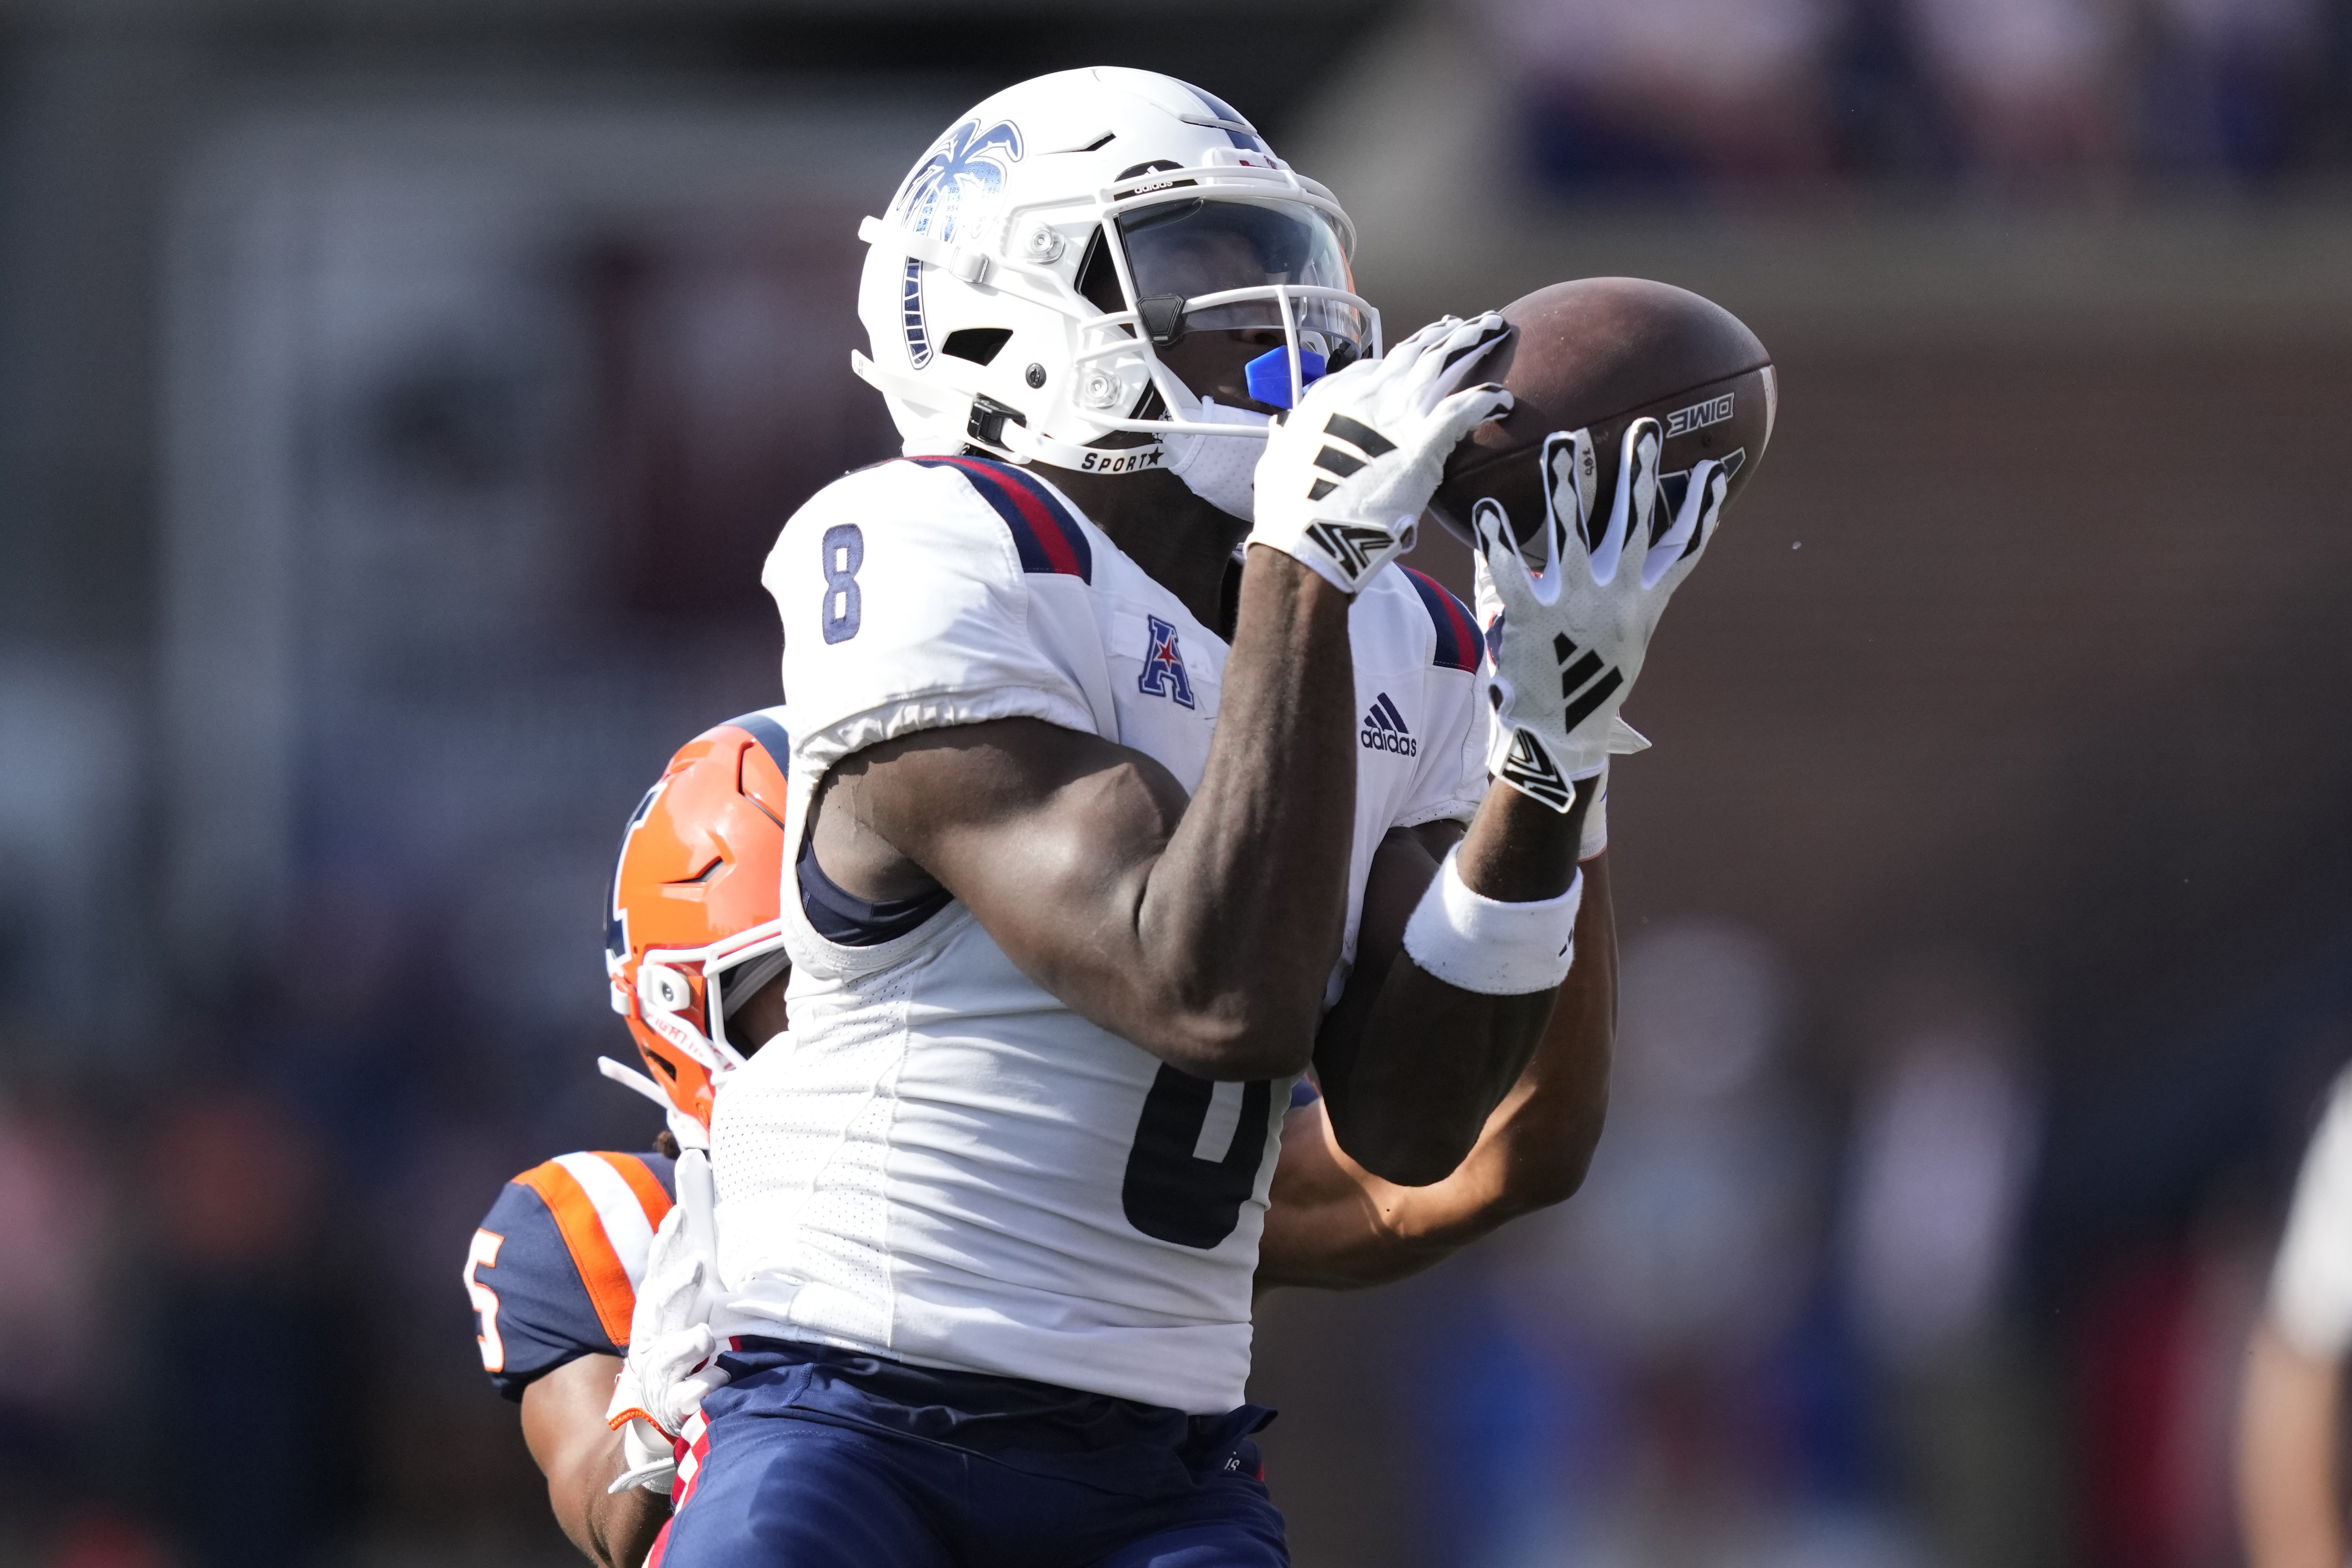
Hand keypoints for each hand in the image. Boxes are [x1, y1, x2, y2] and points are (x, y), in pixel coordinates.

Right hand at [604, 1149, 731, 1494]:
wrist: (649, 1428)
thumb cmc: (680, 1345)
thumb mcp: (690, 1293)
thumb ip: (695, 1239)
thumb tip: (695, 1163)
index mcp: (660, 1312)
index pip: (660, 1273)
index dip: (667, 1245)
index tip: (678, 1215)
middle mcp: (654, 1340)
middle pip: (659, 1310)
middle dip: (674, 1287)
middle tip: (696, 1266)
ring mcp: (660, 1377)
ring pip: (667, 1357)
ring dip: (683, 1346)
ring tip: (702, 1337)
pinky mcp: (672, 1412)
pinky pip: (683, 1404)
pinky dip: (696, 1395)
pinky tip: (709, 1388)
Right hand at [1247, 313, 1512, 594]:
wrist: (1308, 541)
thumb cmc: (1288, 510)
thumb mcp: (1277, 460)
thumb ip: (1288, 438)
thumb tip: (1283, 431)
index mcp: (1330, 397)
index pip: (1374, 367)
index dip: (1401, 357)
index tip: (1418, 350)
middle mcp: (1365, 395)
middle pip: (1414, 353)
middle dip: (1443, 335)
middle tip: (1467, 325)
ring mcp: (1397, 415)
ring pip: (1442, 363)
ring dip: (1470, 342)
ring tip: (1492, 328)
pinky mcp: (1425, 442)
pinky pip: (1464, 408)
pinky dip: (1486, 398)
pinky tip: (1503, 397)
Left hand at [1473, 421, 1728, 809]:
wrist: (1560, 739)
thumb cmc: (1587, 686)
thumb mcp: (1622, 642)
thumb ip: (1624, 599)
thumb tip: (1637, 564)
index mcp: (1641, 604)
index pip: (1681, 550)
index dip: (1701, 509)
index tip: (1714, 468)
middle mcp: (1613, 598)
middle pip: (1633, 525)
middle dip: (1639, 475)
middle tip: (1644, 428)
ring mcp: (1573, 606)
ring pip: (1573, 533)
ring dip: (1569, 484)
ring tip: (1566, 440)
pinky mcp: (1529, 619)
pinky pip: (1510, 571)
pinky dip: (1497, 540)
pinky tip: (1485, 507)